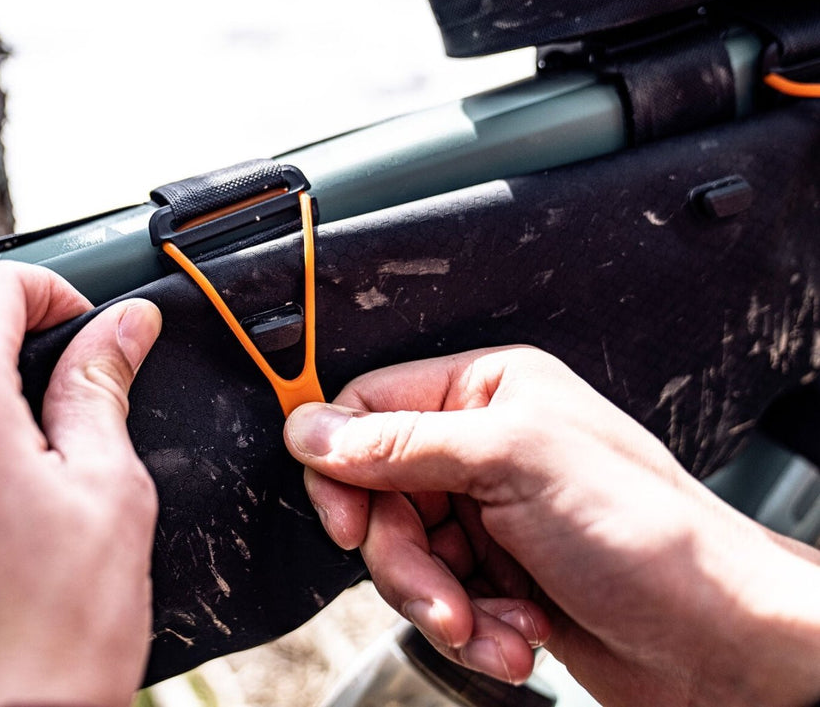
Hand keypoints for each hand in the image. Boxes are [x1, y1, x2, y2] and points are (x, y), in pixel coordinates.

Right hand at [285, 347, 819, 706]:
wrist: (719, 639)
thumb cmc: (648, 533)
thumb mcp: (513, 463)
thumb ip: (402, 442)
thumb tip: (310, 429)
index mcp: (486, 391)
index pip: (368, 407)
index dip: (342, 465)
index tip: (348, 520)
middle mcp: (481, 447)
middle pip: (377, 495)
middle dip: (405, 560)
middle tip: (441, 593)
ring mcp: (487, 514)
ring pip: (402, 557)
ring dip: (441, 604)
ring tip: (492, 624)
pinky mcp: (495, 574)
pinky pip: (437, 600)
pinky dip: (470, 628)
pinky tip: (516, 633)